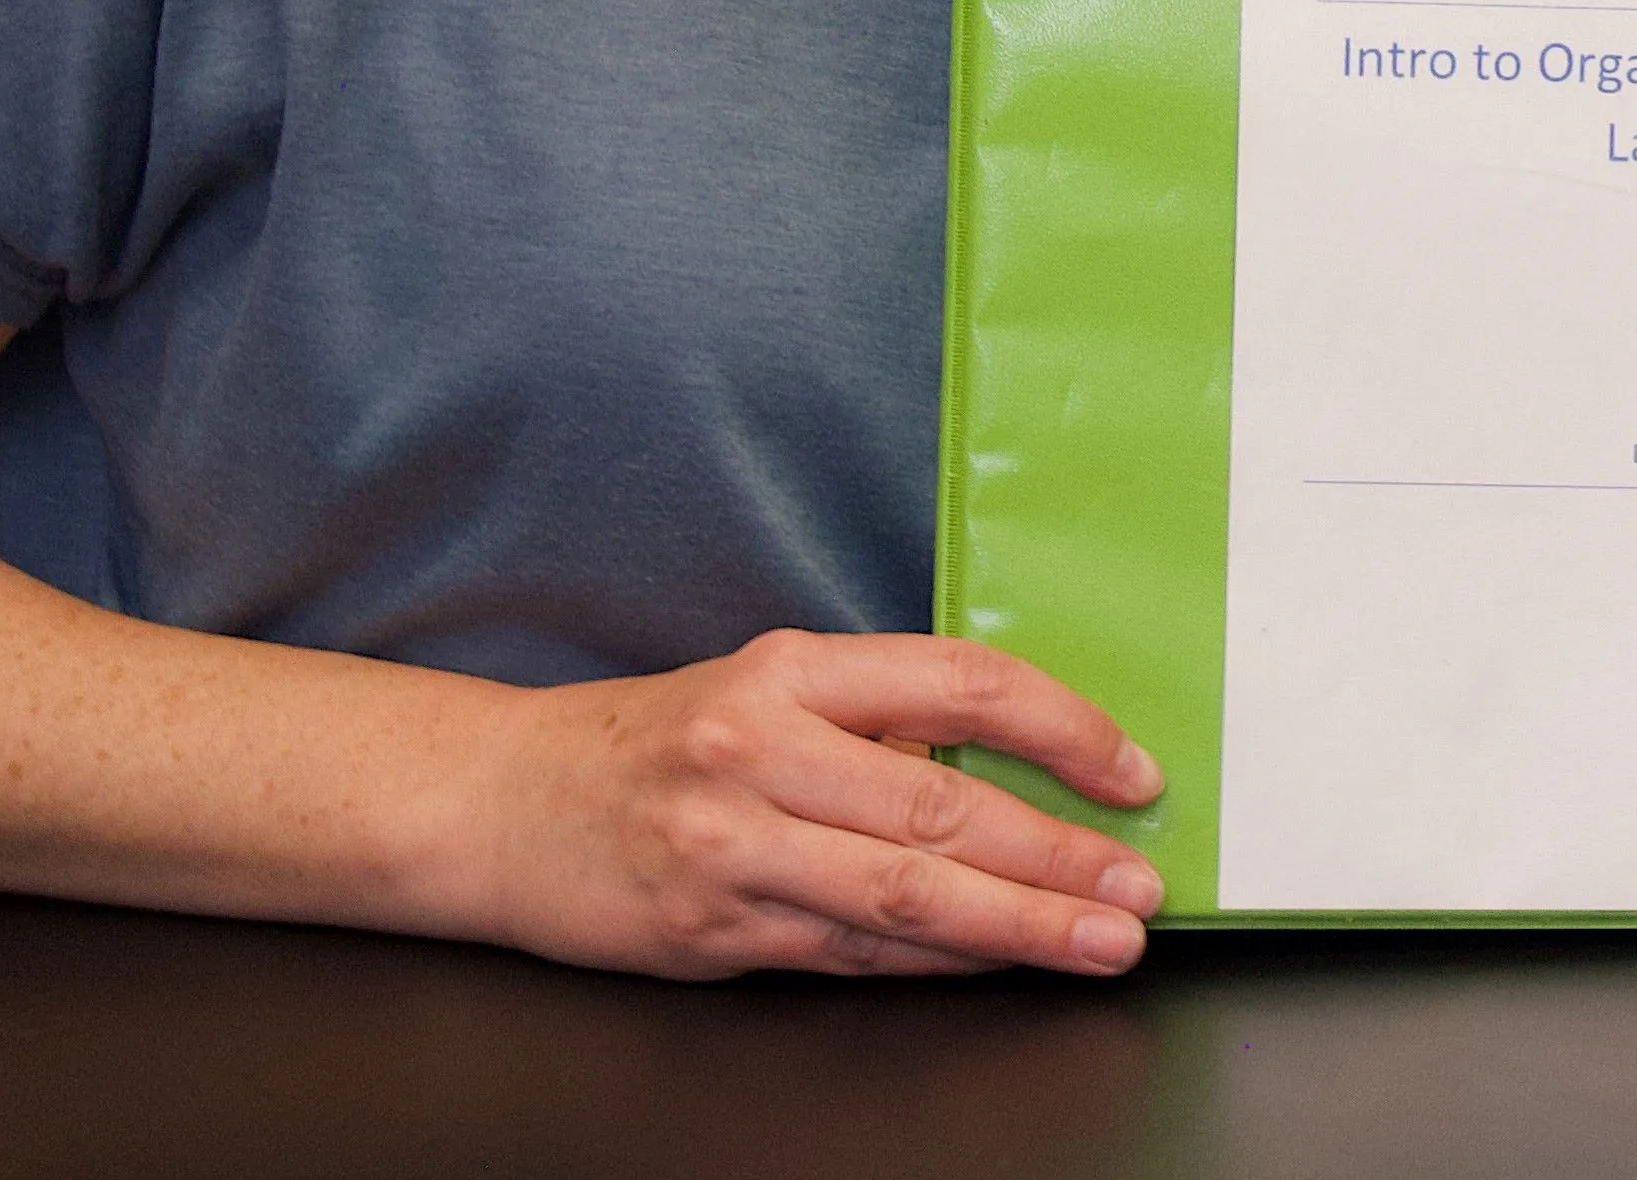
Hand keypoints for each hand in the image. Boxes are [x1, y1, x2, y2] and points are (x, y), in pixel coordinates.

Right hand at [451, 629, 1166, 978]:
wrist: (498, 804)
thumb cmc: (655, 740)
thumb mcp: (767, 687)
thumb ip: (882, 716)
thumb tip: (1026, 763)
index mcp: (793, 671)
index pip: (963, 686)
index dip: (1064, 732)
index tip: (1131, 775)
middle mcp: (762, 753)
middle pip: (947, 810)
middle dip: (1061, 857)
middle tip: (1138, 888)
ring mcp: (734, 849)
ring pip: (907, 897)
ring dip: (1021, 926)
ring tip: (1101, 942)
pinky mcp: (713, 931)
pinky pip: (854, 953)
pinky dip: (940, 963)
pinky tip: (1000, 966)